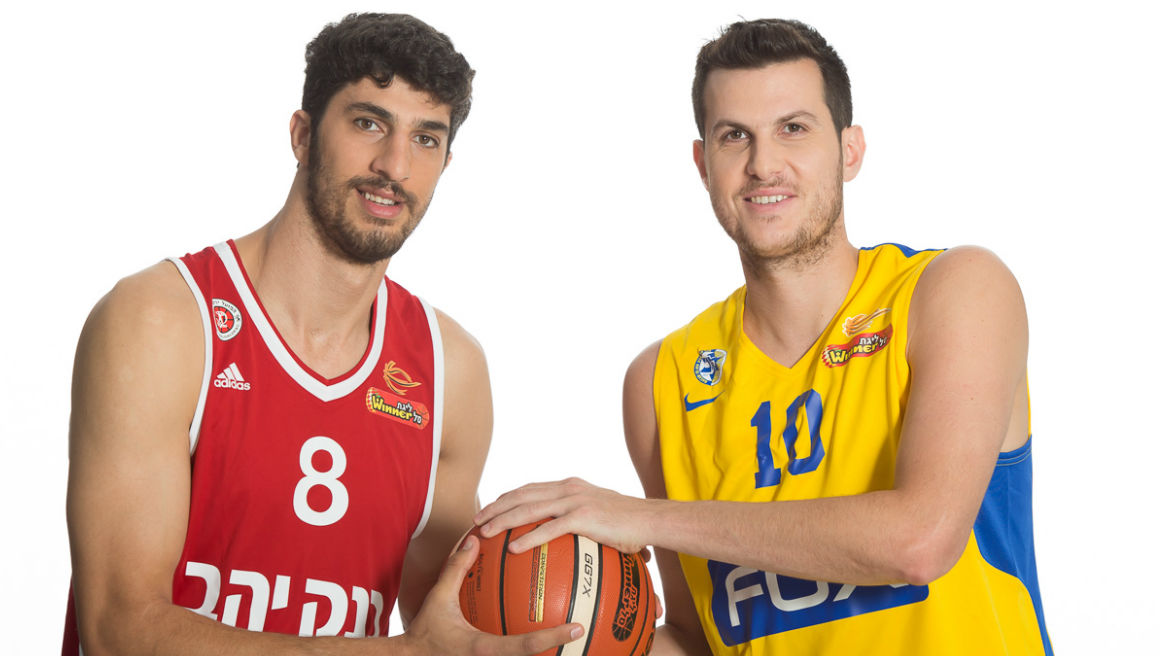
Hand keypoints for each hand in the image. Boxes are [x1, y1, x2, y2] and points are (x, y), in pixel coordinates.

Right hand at [404, 534, 582, 654]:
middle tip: (584, 633)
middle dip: (559, 651)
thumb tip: (474, 539)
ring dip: (547, 653)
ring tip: (575, 637)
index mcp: (484, 649)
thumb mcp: (438, 598)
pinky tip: (544, 637)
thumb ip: (456, 569)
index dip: (552, 638)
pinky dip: (530, 649)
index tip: (575, 627)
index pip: (525, 647)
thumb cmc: (424, 632)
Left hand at [474, 477, 651, 554]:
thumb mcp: (601, 515)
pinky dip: (528, 537)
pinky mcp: (583, 517)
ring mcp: (574, 501)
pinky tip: (513, 548)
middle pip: (522, 494)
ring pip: (529, 509)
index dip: (507, 496)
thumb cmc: (630, 523)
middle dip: (495, 505)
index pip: (531, 487)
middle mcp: (568, 489)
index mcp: (570, 486)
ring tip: (485, 531)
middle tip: (476, 519)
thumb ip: (582, 520)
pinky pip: (548, 528)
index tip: (490, 507)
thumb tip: (571, 539)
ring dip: (503, 520)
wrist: (651, 519)